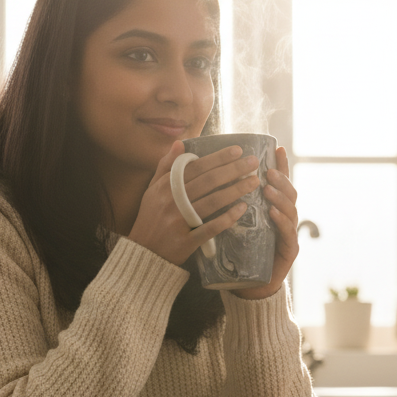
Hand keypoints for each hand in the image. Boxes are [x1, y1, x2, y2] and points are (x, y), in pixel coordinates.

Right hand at [127, 141, 262, 266]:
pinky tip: (242, 209)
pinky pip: (210, 228)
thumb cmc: (150, 218)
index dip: (217, 158)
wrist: (142, 253)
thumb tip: (179, 143)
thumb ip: (165, 166)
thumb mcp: (152, 190)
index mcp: (165, 187)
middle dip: (233, 170)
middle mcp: (171, 201)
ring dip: (235, 190)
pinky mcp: (186, 241)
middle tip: (254, 163)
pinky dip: (226, 218)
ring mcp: (179, 222)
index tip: (237, 150)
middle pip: (207, 182)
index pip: (196, 167)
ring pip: (211, 202)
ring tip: (254, 182)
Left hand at [233, 146, 299, 300]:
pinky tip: (272, 212)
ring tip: (267, 188)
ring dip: (280, 197)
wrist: (245, 287)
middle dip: (280, 179)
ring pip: (291, 210)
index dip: (280, 166)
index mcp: (271, 209)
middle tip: (267, 170)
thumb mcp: (228, 223)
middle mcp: (283, 218)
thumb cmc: (237, 253)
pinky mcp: (289, 251)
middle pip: (288, 192)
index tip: (277, 148)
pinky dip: (281, 221)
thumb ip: (224, 202)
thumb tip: (206, 176)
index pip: (278, 183)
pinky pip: (288, 233)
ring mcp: (288, 234)